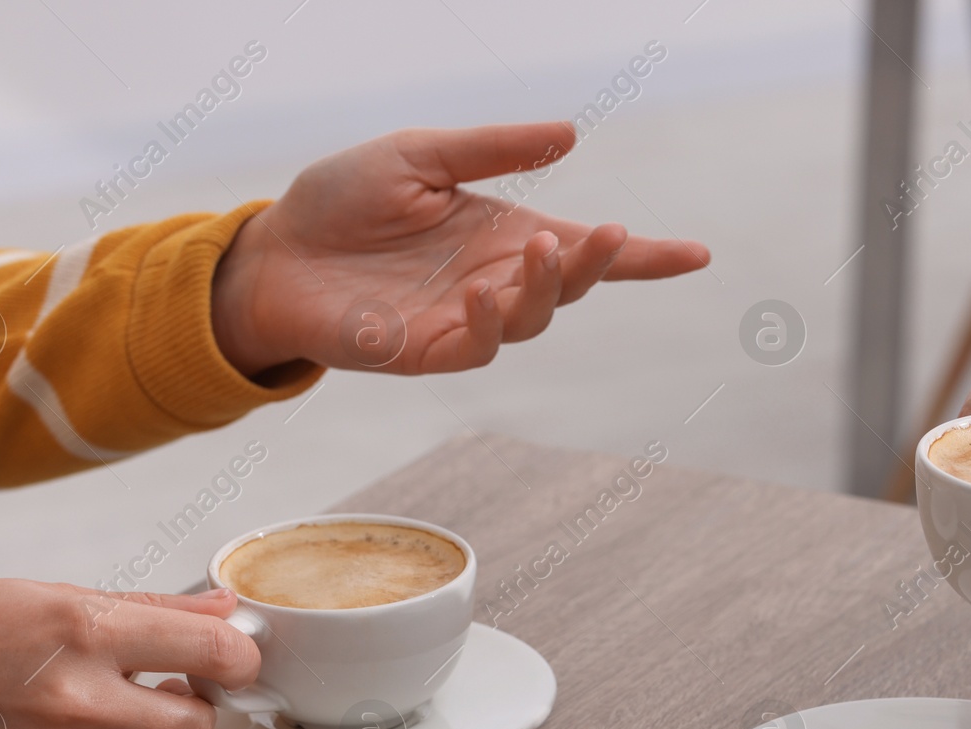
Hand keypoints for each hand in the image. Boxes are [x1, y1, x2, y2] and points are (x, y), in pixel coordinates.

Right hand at [0, 581, 259, 728]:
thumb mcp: (49, 596)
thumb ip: (147, 610)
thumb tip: (225, 612)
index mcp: (85, 629)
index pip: (214, 653)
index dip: (240, 661)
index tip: (235, 663)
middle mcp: (74, 697)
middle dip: (191, 714)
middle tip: (165, 697)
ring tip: (86, 719)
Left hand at [210, 121, 711, 376]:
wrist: (273, 251)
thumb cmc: (342, 203)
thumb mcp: (420, 155)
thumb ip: (490, 149)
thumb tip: (571, 135)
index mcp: (501, 235)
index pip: (583, 250)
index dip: (642, 258)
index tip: (697, 255)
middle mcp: (493, 282)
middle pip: (570, 286)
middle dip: (598, 264)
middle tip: (610, 235)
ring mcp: (462, 322)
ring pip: (531, 319)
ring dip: (548, 287)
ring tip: (543, 247)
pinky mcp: (425, 352)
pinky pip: (473, 347)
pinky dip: (487, 322)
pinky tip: (480, 291)